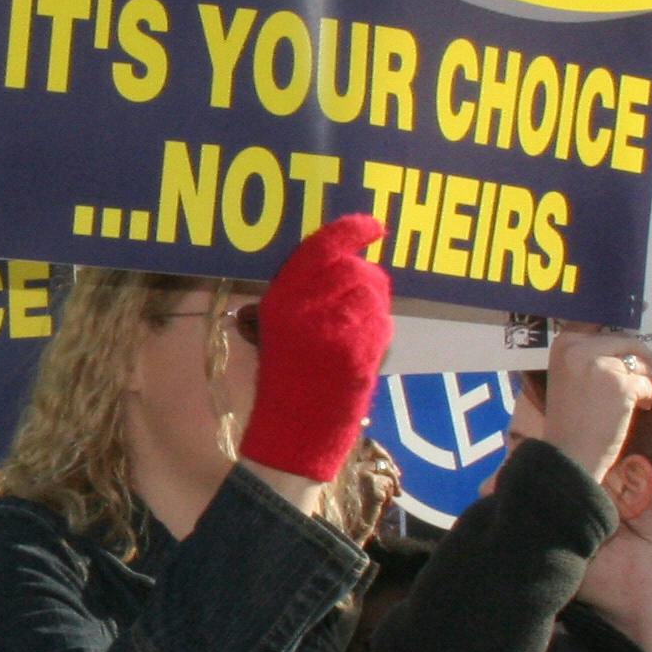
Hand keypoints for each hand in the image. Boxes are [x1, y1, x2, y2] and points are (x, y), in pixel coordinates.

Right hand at [236, 212, 391, 481]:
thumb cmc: (282, 379)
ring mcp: (341, 329)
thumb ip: (288, 300)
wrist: (299, 426)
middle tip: (354, 286)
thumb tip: (320, 268)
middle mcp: (312, 309)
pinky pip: (382, 320)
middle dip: (359, 273)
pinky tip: (363, 337)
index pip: (321, 248)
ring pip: (372, 292)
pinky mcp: (365, 349)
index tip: (371, 225)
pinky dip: (377, 323)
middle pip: (352, 268)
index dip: (350, 231)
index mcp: (284, 300)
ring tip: (356, 315)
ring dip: (369, 298)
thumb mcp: (270, 333)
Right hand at [537, 329, 651, 482]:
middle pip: (623, 338)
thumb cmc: (570, 419)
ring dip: (643, 378)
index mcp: (563, 344)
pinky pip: (645, 381)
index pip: (598, 321)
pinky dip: (646, 395)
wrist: (569, 454)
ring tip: (638, 398)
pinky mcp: (621, 383)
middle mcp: (579, 347)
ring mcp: (600, 363)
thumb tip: (627, 338)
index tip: (634, 326)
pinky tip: (639, 408)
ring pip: (637, 359)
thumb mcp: (570, 376)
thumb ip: (591, 355)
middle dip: (639, 356)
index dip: (618, 326)